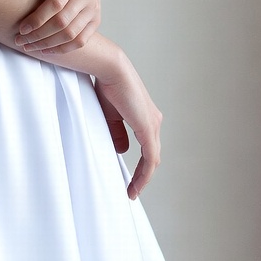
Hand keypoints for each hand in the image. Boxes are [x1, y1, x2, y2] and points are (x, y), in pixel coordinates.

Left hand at [14, 0, 101, 53]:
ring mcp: (93, 9)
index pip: (55, 3)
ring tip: (30, 47)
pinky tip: (45, 50)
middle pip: (62, 22)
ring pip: (71, 34)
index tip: (21, 29)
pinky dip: (62, 49)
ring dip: (48, 45)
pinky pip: (80, 41)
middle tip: (20, 41)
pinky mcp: (95, 22)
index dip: (38, 18)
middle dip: (39, 35)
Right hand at [94, 67, 161, 200]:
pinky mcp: (148, 129)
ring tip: (132, 191)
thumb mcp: (110, 115)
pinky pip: (150, 159)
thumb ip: (117, 133)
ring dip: (143, 177)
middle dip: (142, 174)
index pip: (148, 146)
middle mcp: (154, 120)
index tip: (130, 178)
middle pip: (152, 155)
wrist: (111, 69)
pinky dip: (144, 174)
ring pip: (152, 159)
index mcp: (146, 115)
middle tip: (131, 188)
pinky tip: (136, 185)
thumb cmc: (107, 85)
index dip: (140, 164)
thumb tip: (123, 150)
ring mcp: (153, 124)